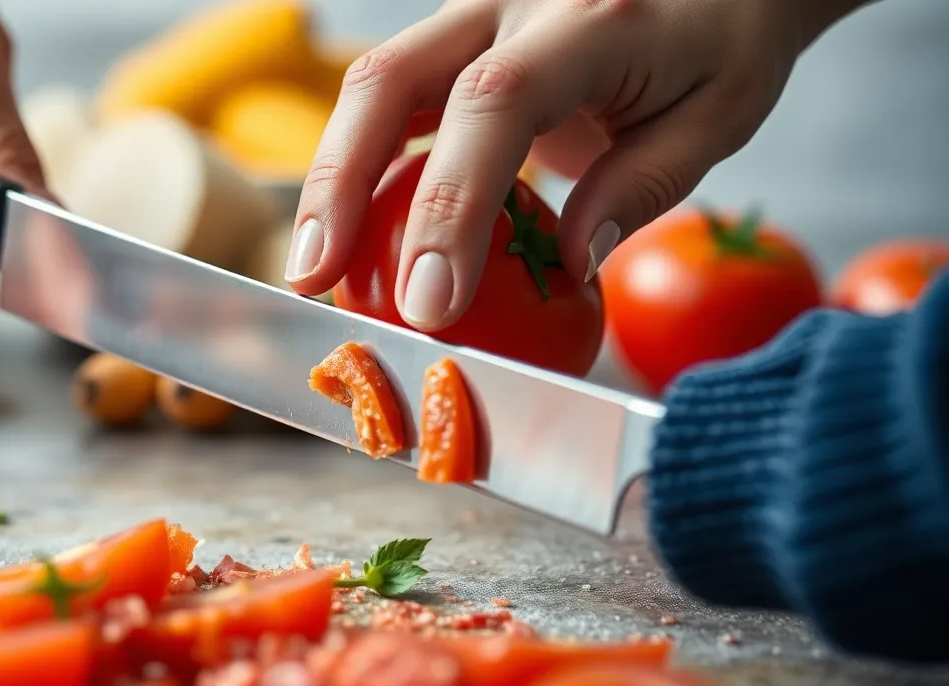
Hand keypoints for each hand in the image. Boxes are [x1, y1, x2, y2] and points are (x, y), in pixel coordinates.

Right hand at [287, 0, 865, 331]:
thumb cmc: (726, 38)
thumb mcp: (716, 116)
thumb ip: (640, 185)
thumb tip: (566, 264)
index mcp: (590, 18)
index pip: (495, 106)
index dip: (450, 205)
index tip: (431, 302)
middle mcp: (513, 0)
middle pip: (392, 80)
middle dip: (341, 186)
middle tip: (314, 280)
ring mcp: (475, 11)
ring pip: (374, 83)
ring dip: (332, 179)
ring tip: (312, 269)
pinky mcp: (457, 35)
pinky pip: (393, 96)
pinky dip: (363, 167)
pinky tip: (348, 232)